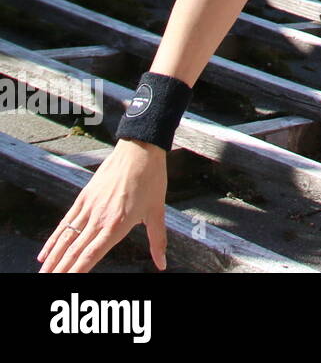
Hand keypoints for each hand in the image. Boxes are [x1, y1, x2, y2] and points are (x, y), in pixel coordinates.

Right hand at [38, 139, 168, 272]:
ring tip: (43, 273)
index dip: (77, 271)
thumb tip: (162, 264)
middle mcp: (99, 219)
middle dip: (60, 270)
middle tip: (47, 283)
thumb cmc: (152, 181)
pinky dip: (53, 239)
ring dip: (52, 258)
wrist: (140, 151)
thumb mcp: (158, 212)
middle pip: (74, 250)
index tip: (66, 283)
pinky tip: (45, 252)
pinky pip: (65, 223)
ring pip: (65, 239)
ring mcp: (89, 208)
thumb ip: (157, 241)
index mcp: (117, 225)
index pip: (91, 255)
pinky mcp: (83, 198)